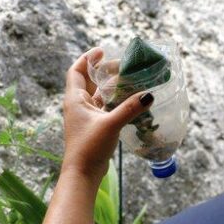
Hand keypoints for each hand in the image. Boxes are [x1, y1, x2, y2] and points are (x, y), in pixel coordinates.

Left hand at [61, 48, 154, 179]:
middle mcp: (78, 105)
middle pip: (89, 81)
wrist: (83, 173)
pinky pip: (104, 108)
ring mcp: (86, 117)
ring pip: (98, 95)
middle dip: (104, 72)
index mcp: (75, 99)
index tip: (102, 51)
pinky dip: (114, 102)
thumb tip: (148, 94)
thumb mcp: (111, 124)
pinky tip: (128, 101)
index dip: (88, 59)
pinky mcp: (94, 127)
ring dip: (110, 87)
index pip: (77, 71)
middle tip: (122, 66)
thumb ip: (130, 108)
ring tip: (127, 80)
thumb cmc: (90, 147)